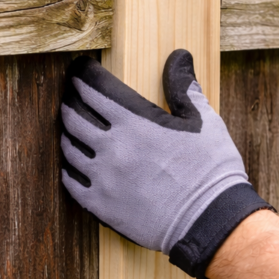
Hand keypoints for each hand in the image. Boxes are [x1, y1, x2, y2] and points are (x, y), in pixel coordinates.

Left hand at [60, 49, 271, 278]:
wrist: (210, 221)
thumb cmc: (211, 170)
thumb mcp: (204, 121)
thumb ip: (183, 87)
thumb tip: (179, 56)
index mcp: (135, 121)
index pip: (95, 88)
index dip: (83, 75)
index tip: (80, 70)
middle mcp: (112, 147)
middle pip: (74, 115)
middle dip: (71, 101)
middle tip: (72, 97)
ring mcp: (103, 178)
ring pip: (69, 148)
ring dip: (68, 134)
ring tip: (72, 128)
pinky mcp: (101, 206)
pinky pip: (71, 182)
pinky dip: (69, 169)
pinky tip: (73, 165)